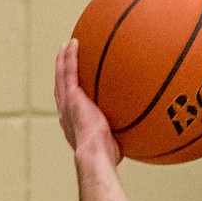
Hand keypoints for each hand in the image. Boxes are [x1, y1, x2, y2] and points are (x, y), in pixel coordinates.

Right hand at [54, 38, 120, 163]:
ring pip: (61, 74)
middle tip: (65, 57)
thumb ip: (122, 137)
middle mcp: (66, 111)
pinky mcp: (71, 95)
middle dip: (62, 71)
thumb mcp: (115, 145)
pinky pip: (69, 70)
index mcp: (74, 123)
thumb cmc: (106, 157)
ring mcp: (67, 102)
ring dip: (63, 58)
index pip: (70, 105)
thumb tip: (141, 137)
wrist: (95, 155)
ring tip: (67, 45)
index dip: (70, 93)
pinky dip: (71, 56)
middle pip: (61, 86)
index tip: (74, 85)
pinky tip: (75, 43)